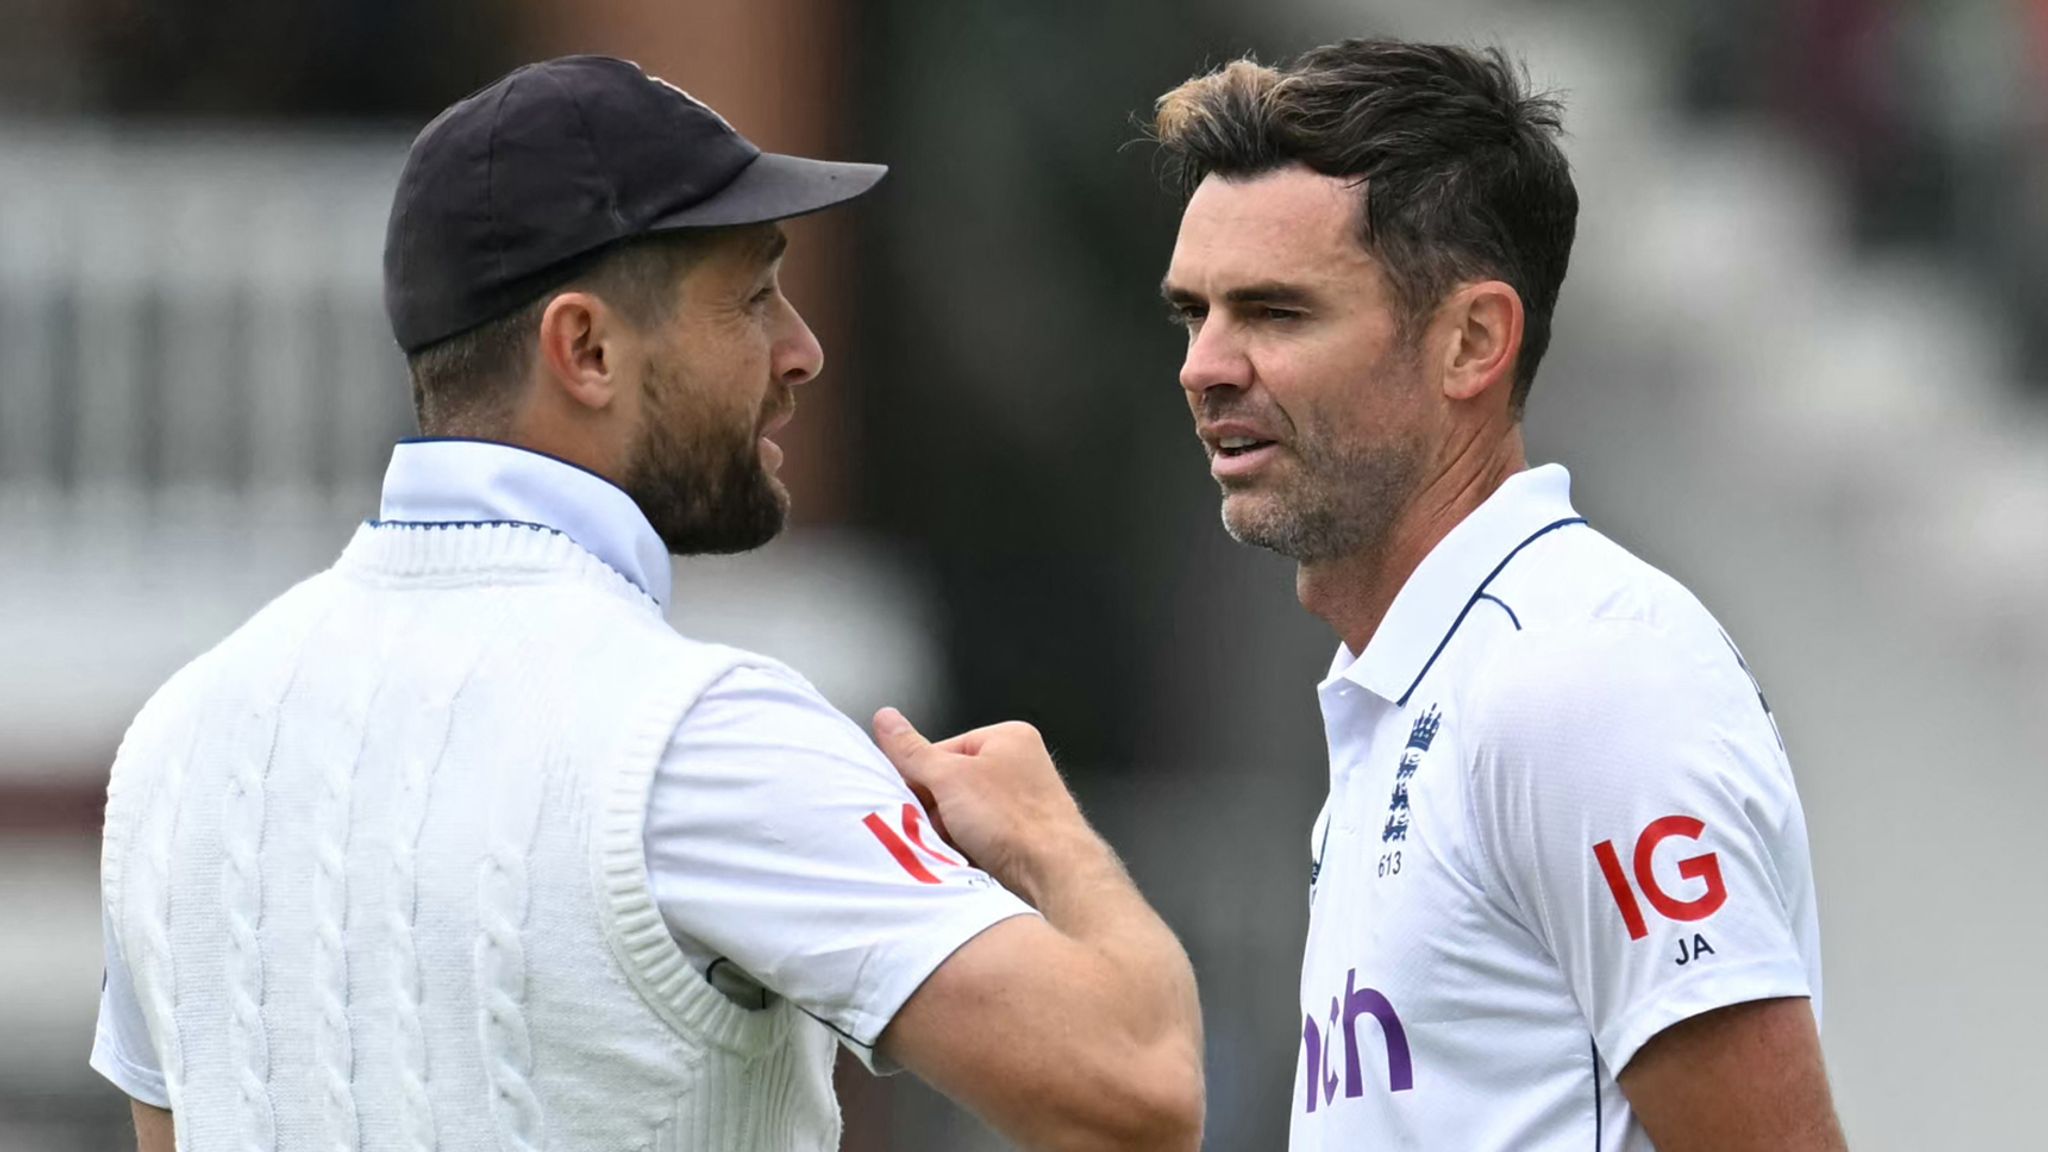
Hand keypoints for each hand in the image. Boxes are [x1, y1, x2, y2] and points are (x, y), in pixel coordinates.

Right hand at [871, 708, 1089, 902]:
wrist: (1054, 874)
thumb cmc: (1017, 821)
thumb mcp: (950, 778)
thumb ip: (913, 751)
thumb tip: (887, 721)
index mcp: (1008, 738)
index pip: (942, 750)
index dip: (920, 777)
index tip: (907, 798)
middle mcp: (1019, 766)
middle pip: (950, 784)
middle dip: (934, 810)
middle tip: (928, 826)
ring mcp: (1022, 803)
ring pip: (962, 814)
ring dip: (946, 833)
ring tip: (950, 846)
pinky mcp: (1021, 836)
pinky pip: (978, 837)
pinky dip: (964, 849)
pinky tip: (964, 859)